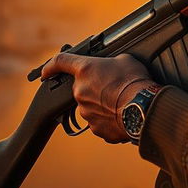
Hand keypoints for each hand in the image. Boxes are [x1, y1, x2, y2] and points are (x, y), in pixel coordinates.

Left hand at [40, 53, 156, 142]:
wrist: (143, 108)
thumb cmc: (135, 81)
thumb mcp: (124, 60)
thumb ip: (110, 62)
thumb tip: (111, 67)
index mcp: (85, 70)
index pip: (61, 62)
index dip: (51, 66)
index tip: (45, 73)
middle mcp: (80, 91)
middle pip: (81, 88)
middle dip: (94, 88)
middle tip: (112, 87)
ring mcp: (86, 112)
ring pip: (90, 107)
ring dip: (101, 104)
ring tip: (121, 102)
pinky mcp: (96, 128)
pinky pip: (99, 122)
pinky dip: (108, 118)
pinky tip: (122, 113)